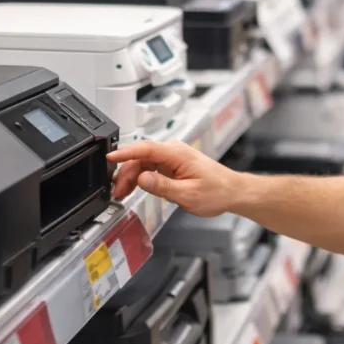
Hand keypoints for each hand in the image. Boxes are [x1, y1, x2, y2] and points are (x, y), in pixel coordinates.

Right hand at [106, 140, 245, 216]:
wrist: (233, 192)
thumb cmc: (217, 191)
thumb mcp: (188, 194)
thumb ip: (163, 186)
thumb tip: (142, 179)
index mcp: (178, 154)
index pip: (146, 148)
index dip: (126, 152)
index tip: (110, 156)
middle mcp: (174, 152)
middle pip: (141, 157)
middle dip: (126, 173)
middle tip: (117, 191)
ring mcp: (173, 158)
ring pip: (144, 163)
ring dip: (132, 177)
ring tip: (122, 193)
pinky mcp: (173, 166)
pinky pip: (151, 168)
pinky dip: (141, 178)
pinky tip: (134, 189)